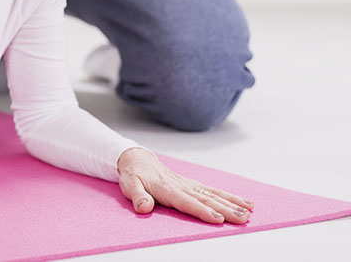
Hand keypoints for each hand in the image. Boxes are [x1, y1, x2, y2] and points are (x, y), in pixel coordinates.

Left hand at [117, 148, 253, 223]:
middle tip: (242, 219)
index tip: (218, 218)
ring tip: (248, 212)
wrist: (137, 160)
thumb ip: (138, 197)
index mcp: (168, 189)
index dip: (203, 211)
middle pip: (206, 200)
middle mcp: (182, 186)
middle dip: (226, 210)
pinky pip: (213, 190)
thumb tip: (143, 207)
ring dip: (232, 203)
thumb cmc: (134, 175)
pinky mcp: (193, 184)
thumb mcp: (130, 186)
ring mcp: (189, 184)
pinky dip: (230, 196)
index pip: (188, 202)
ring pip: (214, 195)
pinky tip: (244, 203)